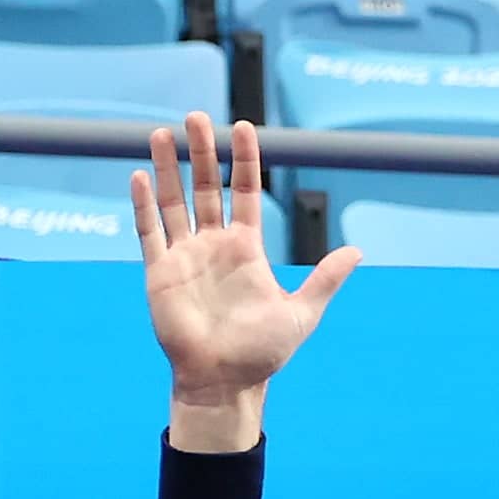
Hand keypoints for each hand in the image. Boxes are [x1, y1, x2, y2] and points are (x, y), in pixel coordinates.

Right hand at [140, 116, 351, 446]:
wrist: (224, 382)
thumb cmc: (262, 353)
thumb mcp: (301, 314)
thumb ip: (325, 280)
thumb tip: (358, 251)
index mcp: (246, 249)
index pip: (244, 193)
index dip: (244, 161)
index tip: (244, 127)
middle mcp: (213, 245)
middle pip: (206, 187)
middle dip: (203, 152)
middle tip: (196, 116)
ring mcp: (185, 256)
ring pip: (173, 202)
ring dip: (168, 168)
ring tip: (163, 133)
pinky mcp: (159, 273)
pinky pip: (150, 232)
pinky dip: (144, 205)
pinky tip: (140, 175)